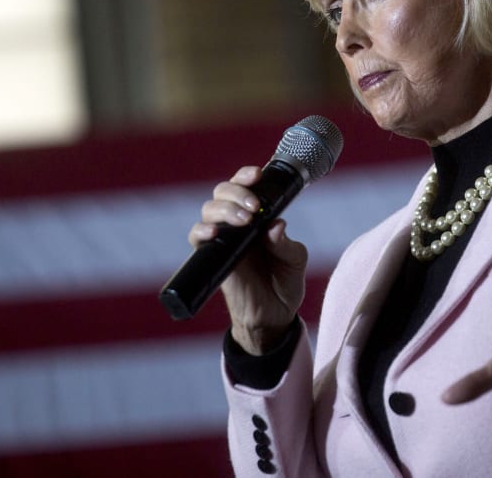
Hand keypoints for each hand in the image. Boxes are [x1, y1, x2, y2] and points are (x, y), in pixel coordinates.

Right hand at [188, 166, 307, 354]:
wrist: (274, 316)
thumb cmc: (284, 282)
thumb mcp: (294, 260)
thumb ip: (285, 244)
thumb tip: (276, 226)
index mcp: (258, 217)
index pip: (245, 186)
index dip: (246, 176)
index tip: (258, 175)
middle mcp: (238, 224)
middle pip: (223, 192)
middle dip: (237, 191)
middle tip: (254, 206)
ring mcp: (224, 240)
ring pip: (209, 210)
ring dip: (224, 209)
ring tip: (244, 220)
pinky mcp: (213, 258)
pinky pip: (197, 239)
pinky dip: (201, 231)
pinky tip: (213, 232)